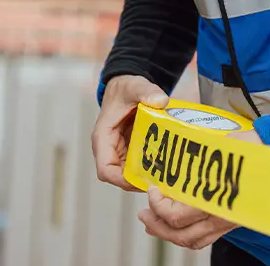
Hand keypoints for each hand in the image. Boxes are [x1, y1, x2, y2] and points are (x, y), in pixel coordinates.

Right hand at [91, 75, 168, 190]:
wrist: (126, 86)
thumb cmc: (125, 88)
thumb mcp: (136, 86)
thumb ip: (147, 91)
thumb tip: (161, 101)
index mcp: (103, 138)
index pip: (105, 169)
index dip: (121, 180)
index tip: (142, 181)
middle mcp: (109, 148)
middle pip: (119, 176)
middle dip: (138, 181)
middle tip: (161, 182)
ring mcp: (120, 150)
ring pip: (129, 172)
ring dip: (145, 176)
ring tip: (166, 177)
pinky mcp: (130, 148)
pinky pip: (138, 163)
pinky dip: (150, 166)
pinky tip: (167, 164)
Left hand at [138, 128, 261, 248]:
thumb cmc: (253, 147)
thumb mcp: (221, 147)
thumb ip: (198, 157)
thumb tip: (175, 158)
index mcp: (215, 197)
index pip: (175, 214)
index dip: (158, 204)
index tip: (153, 187)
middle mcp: (221, 215)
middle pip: (179, 232)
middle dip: (157, 223)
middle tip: (144, 212)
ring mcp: (228, 221)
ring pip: (190, 240)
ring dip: (167, 233)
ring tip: (153, 224)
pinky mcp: (233, 221)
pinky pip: (204, 238)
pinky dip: (185, 235)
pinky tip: (177, 227)